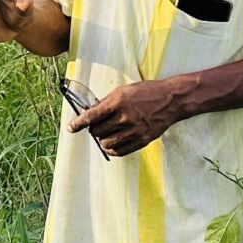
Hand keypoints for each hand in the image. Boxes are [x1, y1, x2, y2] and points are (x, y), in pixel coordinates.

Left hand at [71, 79, 186, 156]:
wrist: (171, 100)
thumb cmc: (147, 92)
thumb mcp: (124, 90)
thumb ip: (107, 101)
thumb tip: (91, 111)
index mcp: (118, 102)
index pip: (92, 116)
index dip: (78, 123)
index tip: (71, 128)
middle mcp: (124, 117)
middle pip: (97, 131)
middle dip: (94, 129)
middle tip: (97, 126)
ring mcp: (134, 130)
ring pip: (106, 143)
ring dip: (102, 140)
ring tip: (106, 135)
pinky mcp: (142, 140)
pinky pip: (120, 151)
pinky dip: (112, 150)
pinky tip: (112, 144)